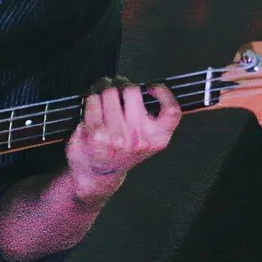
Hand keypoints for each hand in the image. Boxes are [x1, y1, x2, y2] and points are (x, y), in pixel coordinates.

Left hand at [64, 77, 178, 204]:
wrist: (96, 176)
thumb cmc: (118, 154)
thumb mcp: (146, 142)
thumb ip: (152, 120)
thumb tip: (145, 91)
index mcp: (157, 139)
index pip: (171, 112)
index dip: (164, 94)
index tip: (153, 87)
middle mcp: (139, 138)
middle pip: (132, 92)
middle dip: (122, 85)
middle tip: (117, 86)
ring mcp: (117, 136)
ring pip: (110, 93)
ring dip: (103, 88)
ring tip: (101, 92)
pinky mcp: (95, 134)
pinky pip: (93, 101)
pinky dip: (90, 97)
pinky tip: (92, 98)